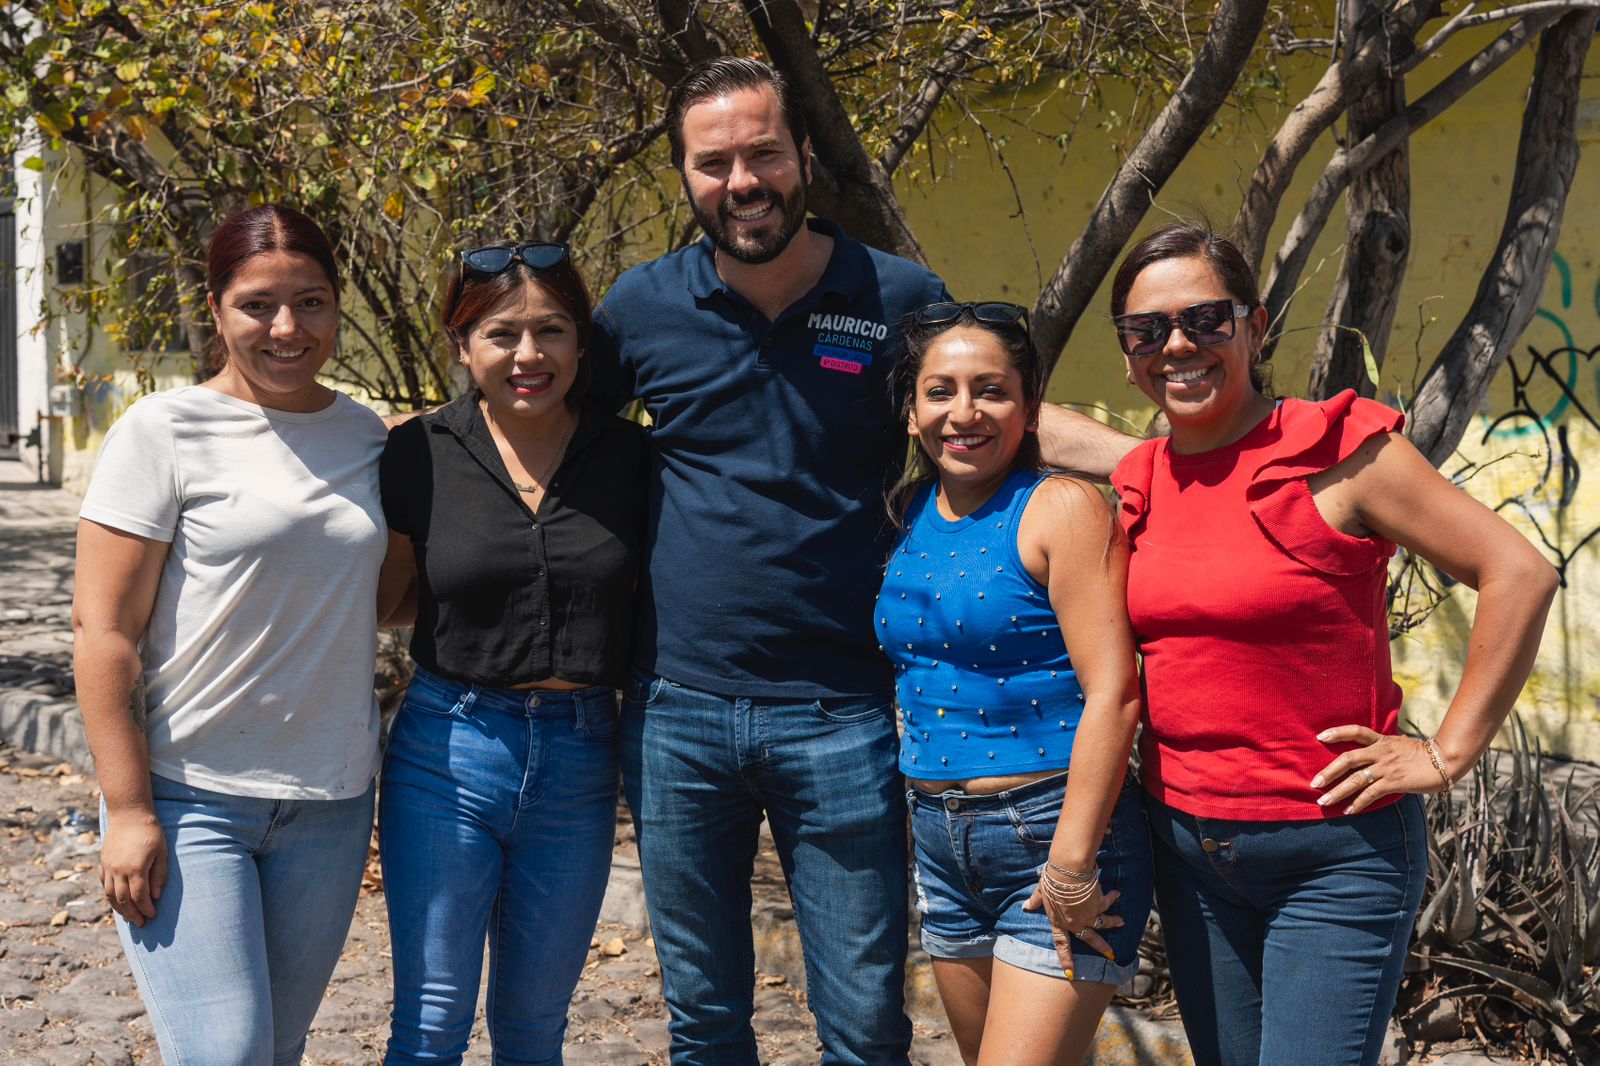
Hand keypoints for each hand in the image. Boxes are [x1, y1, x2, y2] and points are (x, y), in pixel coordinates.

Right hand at [100, 808, 166, 925]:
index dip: (146, 908)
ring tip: (128, 917)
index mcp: (135, 868)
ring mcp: (108, 867)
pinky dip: (110, 896)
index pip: (139, 896)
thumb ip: (159, 875)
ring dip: (119, 908)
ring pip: (111, 895)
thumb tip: (156, 896)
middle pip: (123, 899)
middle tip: (140, 924)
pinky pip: (104, 885)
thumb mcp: (161, 852)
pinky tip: (117, 901)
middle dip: (132, 914)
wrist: (128, 813)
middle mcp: (118, 871)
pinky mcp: (103, 863)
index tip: (153, 916)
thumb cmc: (150, 831)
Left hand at [1024, 875, 1121, 976]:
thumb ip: (1035, 900)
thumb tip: (1026, 906)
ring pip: (1103, 923)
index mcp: (1059, 922)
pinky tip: (1117, 894)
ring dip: (1113, 923)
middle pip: (1090, 939)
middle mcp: (1075, 923)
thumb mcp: (1041, 890)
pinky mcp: (1098, 905)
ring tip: (1121, 922)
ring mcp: (1088, 915)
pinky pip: (1108, 903)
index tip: (1070, 975)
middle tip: (1111, 956)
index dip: (1066, 960)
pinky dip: (1112, 898)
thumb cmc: (1052, 879)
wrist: (1068, 871)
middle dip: (1102, 948)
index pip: (1062, 945)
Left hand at [1312, 726, 1447, 813]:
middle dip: (1329, 772)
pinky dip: (1358, 803)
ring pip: (1356, 779)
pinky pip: (1371, 794)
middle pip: (1348, 759)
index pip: (1356, 731)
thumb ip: (1382, 747)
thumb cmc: (1422, 754)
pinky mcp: (1394, 782)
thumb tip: (1368, 752)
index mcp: (1381, 740)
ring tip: (1323, 801)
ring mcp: (1386, 767)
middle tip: (1314, 783)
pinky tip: (1348, 811)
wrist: (1445, 761)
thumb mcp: (1399, 744)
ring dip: (1337, 791)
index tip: (1319, 737)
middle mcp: (1381, 752)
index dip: (1337, 732)